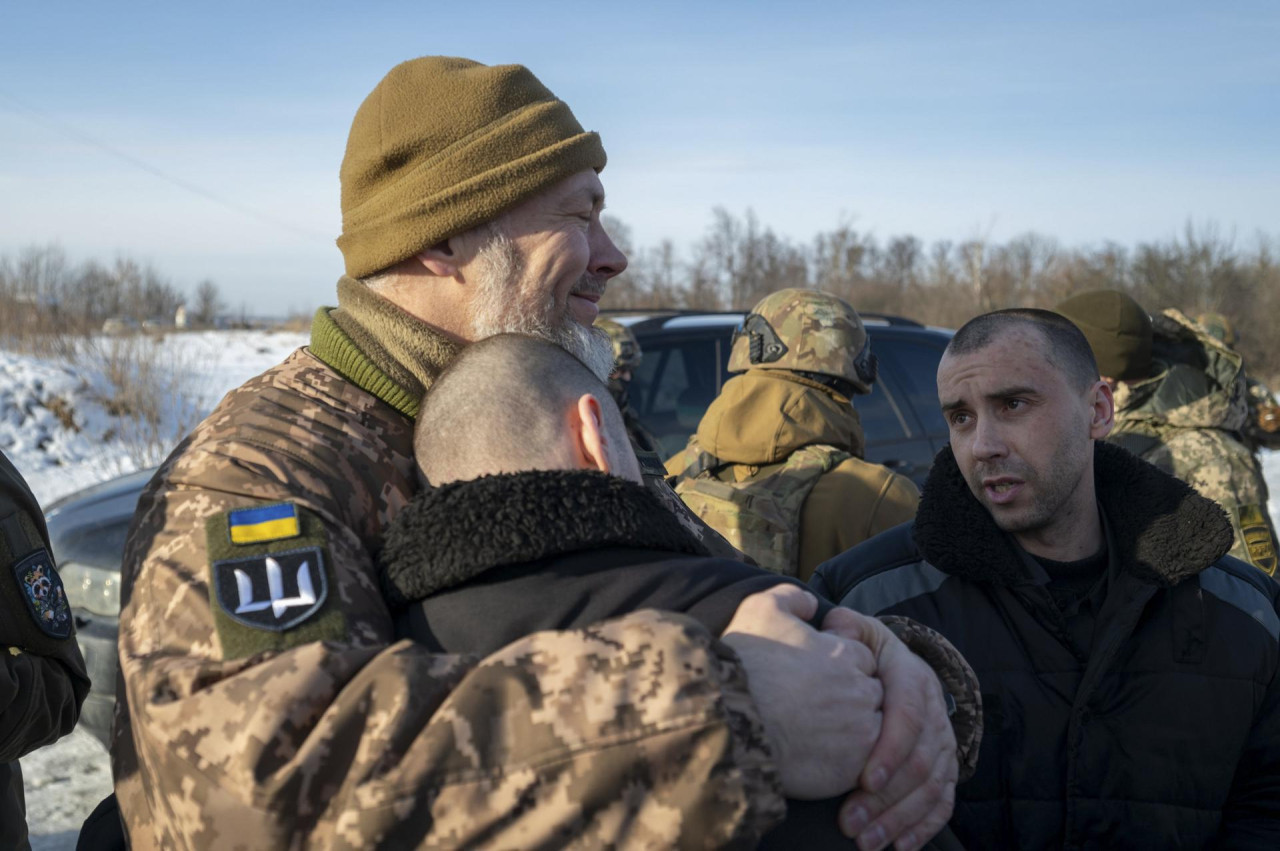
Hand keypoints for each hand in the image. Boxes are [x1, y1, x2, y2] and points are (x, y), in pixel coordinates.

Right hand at [720, 584, 881, 798]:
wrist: (726, 721)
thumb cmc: (744, 665)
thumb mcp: (761, 610)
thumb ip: (792, 598)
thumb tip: (811, 603)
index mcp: (847, 655)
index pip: (861, 660)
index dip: (836, 667)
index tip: (812, 677)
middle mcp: (861, 693)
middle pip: (869, 695)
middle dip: (849, 698)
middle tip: (812, 706)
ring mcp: (858, 735)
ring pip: (867, 732)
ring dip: (848, 731)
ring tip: (811, 732)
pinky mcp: (848, 771)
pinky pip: (856, 765)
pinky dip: (839, 761)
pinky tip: (809, 754)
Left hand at [822, 609, 957, 850]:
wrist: (891, 662)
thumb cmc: (861, 650)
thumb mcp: (855, 630)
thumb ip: (843, 629)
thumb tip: (833, 631)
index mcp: (912, 676)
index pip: (909, 715)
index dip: (889, 750)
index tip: (861, 780)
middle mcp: (935, 710)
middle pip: (919, 761)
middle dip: (886, 798)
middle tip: (850, 824)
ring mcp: (943, 740)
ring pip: (931, 786)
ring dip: (899, 818)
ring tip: (865, 841)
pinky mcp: (945, 764)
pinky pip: (944, 800)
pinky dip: (924, 826)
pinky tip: (901, 846)